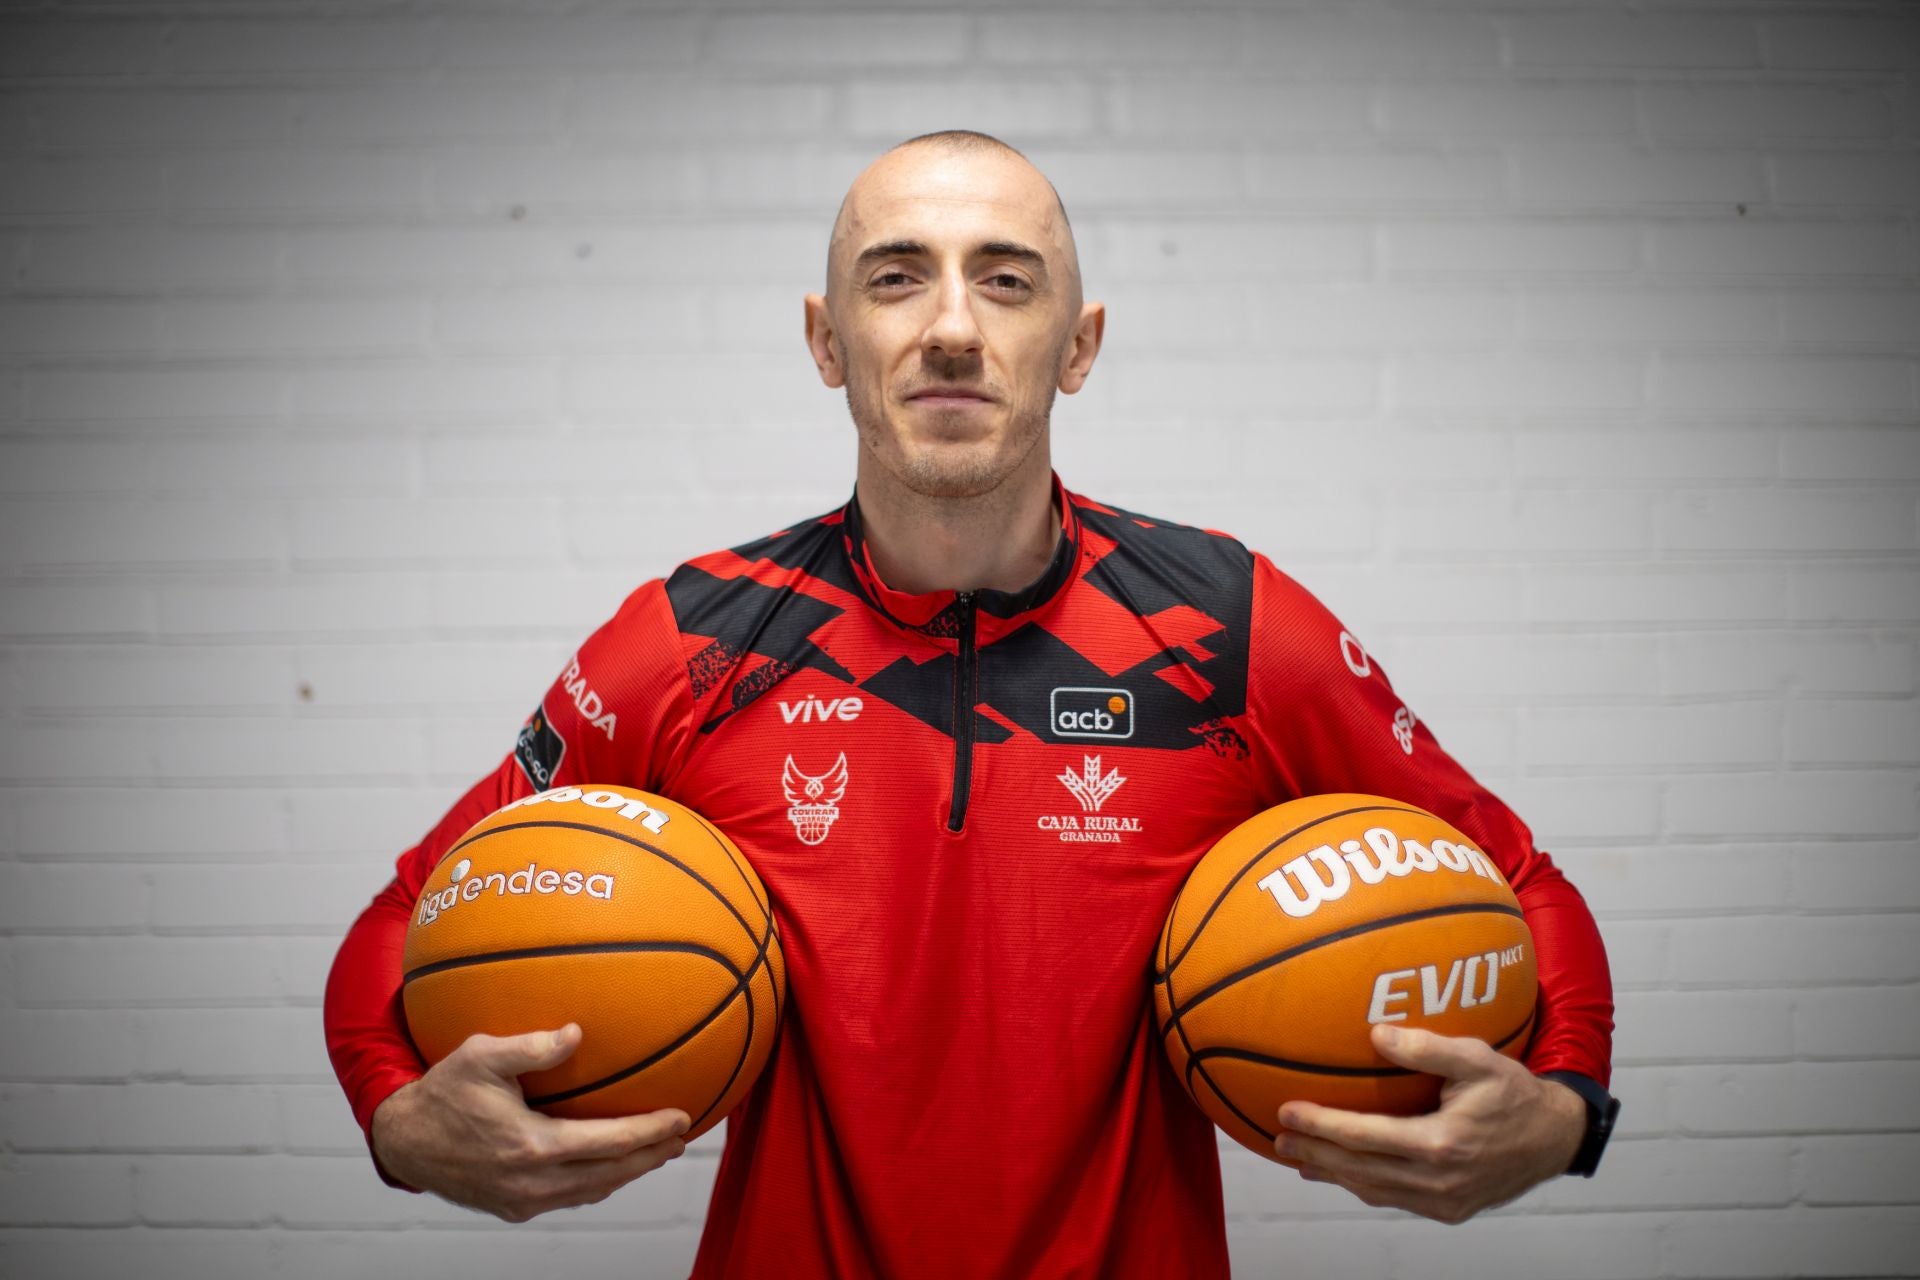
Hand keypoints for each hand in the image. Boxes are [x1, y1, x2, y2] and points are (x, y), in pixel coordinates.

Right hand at [370, 1023, 688, 1222]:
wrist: (404, 1142)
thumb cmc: (442, 1093)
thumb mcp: (480, 1056)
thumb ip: (530, 1046)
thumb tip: (577, 1033)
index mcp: (531, 1146)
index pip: (609, 1143)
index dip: (650, 1132)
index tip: (681, 1118)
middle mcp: (532, 1181)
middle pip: (611, 1175)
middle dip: (651, 1157)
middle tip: (682, 1139)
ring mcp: (523, 1199)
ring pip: (592, 1190)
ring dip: (628, 1172)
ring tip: (656, 1151)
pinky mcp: (514, 1207)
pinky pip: (569, 1196)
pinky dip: (598, 1181)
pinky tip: (610, 1164)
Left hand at [1273, 1023, 1585, 1223]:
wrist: (1555, 1139)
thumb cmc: (1515, 1093)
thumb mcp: (1478, 1059)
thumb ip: (1428, 1047)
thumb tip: (1378, 1034)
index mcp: (1441, 1143)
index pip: (1364, 1136)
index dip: (1322, 1125)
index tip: (1287, 1112)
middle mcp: (1438, 1180)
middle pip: (1359, 1169)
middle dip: (1315, 1154)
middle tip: (1279, 1139)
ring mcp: (1443, 1200)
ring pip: (1373, 1189)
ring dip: (1333, 1173)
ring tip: (1299, 1157)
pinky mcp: (1449, 1210)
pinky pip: (1394, 1198)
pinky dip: (1363, 1185)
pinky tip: (1343, 1171)